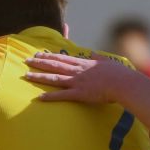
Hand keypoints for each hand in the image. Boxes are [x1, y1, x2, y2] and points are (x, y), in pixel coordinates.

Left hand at [24, 52, 138, 104]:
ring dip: (39, 77)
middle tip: (26, 61)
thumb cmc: (118, 73)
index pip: (62, 58)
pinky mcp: (80, 93)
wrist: (123, 83)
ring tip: (27, 76)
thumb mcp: (106, 61)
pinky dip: (50, 97)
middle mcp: (78, 71)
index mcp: (83, 63)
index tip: (39, 54)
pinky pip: (62, 95)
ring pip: (54, 78)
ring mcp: (78, 82)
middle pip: (54, 65)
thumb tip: (92, 52)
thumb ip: (97, 57)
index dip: (49, 55)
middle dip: (39, 63)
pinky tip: (39, 97)